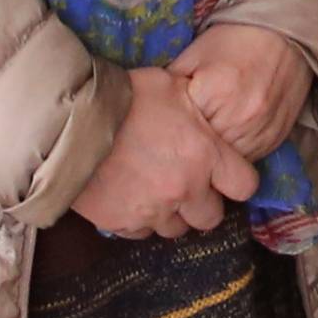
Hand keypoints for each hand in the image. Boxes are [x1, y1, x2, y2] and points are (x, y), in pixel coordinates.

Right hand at [74, 62, 261, 239]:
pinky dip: (138, 220)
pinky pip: (140, 232)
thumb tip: (203, 103)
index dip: (235, 179)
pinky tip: (129, 197)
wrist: (73, 123)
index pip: (244, 185)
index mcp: (206, 155)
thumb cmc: (126, 97)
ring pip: (175, 228)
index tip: (223, 174)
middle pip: (211, 217)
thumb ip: (195, 105)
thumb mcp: (171, 85)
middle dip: (202, 203)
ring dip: (170, 213)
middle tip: (186, 185)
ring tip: (154, 190)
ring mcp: (154, 210)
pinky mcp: (123, 223)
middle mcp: (186, 189)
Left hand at [173, 20, 314, 160]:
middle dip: (196, 145)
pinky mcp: (277, 137)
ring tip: (212, 135)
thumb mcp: (193, 54)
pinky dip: (239, 151)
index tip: (172, 125)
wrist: (285, 34)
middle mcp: (240, 117)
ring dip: (219, 153)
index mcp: (214, 93)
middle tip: (190, 133)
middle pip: (206, 152)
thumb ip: (171, 86)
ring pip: (229, 161)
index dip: (175, 129)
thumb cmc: (234, 40)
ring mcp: (262, 130)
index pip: (182, 131)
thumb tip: (151, 111)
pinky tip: (232, 135)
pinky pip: (251, 158)